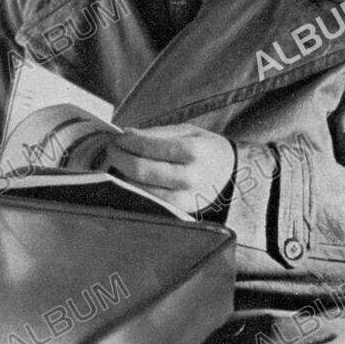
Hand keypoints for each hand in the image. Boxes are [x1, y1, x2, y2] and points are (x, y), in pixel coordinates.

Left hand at [101, 123, 234, 213]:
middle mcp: (189, 176)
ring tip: (120, 163)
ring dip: (123, 175)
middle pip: (140, 170)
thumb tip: (127, 134)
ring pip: (140, 188)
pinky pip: (149, 201)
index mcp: (193, 151)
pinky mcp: (180, 211)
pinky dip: (135, 189)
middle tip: (112, 150)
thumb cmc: (207, 149)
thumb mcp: (188, 132)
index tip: (117, 137)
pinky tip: (131, 179)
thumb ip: (157, 133)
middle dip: (119, 157)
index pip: (148, 146)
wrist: (232, 175)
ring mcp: (184, 198)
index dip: (127, 142)